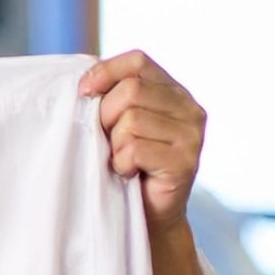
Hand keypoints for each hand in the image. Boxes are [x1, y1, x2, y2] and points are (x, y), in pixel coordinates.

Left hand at [79, 50, 205, 233]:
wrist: (147, 213)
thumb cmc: (125, 161)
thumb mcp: (117, 120)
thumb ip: (111, 95)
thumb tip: (83, 80)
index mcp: (174, 91)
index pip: (138, 61)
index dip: (105, 72)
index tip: (83, 92)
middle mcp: (190, 109)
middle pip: (130, 91)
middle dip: (105, 116)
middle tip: (107, 139)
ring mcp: (192, 136)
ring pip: (131, 121)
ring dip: (114, 144)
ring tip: (122, 158)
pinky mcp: (186, 163)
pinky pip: (135, 150)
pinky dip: (121, 163)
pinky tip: (129, 172)